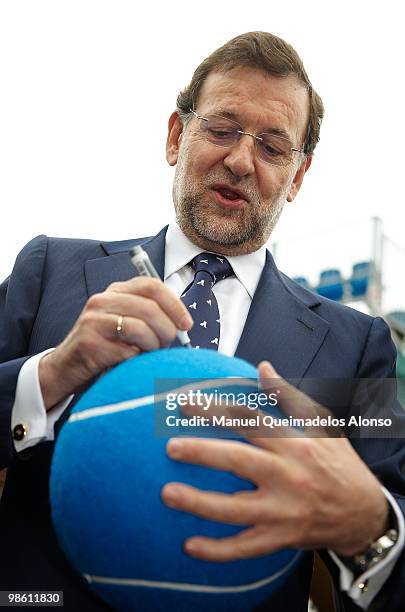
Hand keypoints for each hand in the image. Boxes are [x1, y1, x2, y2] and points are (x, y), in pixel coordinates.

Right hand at [39, 277, 192, 409]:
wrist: (66, 367)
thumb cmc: (105, 347)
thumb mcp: (125, 323)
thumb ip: (149, 316)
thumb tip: (182, 323)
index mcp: (116, 291)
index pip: (152, 285)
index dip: (174, 304)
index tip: (186, 324)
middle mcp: (102, 300)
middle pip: (149, 308)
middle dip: (166, 330)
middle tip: (167, 344)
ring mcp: (93, 320)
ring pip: (140, 328)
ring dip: (152, 346)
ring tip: (147, 354)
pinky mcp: (89, 343)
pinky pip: (127, 351)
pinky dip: (136, 360)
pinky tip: (130, 362)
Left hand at [161, 361, 388, 560]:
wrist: (364, 514)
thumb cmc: (339, 464)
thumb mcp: (322, 425)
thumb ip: (288, 396)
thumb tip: (263, 366)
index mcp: (294, 444)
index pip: (251, 421)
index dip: (218, 410)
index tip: (186, 402)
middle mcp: (288, 476)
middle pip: (241, 462)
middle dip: (204, 453)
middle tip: (170, 446)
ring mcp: (284, 511)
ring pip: (237, 509)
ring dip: (201, 503)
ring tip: (167, 493)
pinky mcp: (281, 538)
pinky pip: (246, 547)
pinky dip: (218, 550)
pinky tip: (190, 546)